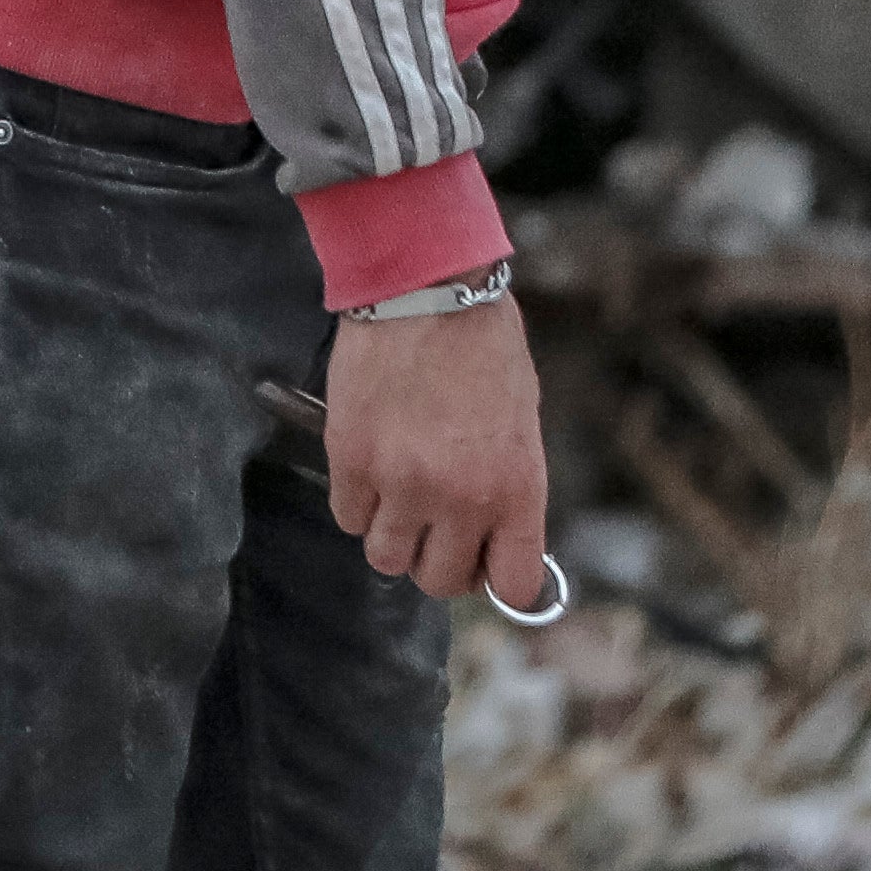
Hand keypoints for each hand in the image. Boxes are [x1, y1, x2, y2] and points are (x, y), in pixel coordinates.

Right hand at [324, 302, 549, 610]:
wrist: (425, 285)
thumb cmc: (480, 339)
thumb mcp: (521, 415)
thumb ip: (509, 482)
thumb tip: (495, 531)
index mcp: (516, 486)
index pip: (514, 585)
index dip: (495, 578)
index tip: (483, 561)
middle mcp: (461, 498)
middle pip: (441, 582)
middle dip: (439, 558)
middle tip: (435, 522)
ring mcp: (402, 483)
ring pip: (387, 559)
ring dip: (393, 533)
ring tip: (399, 489)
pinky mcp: (352, 462)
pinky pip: (349, 518)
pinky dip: (358, 500)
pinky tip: (371, 462)